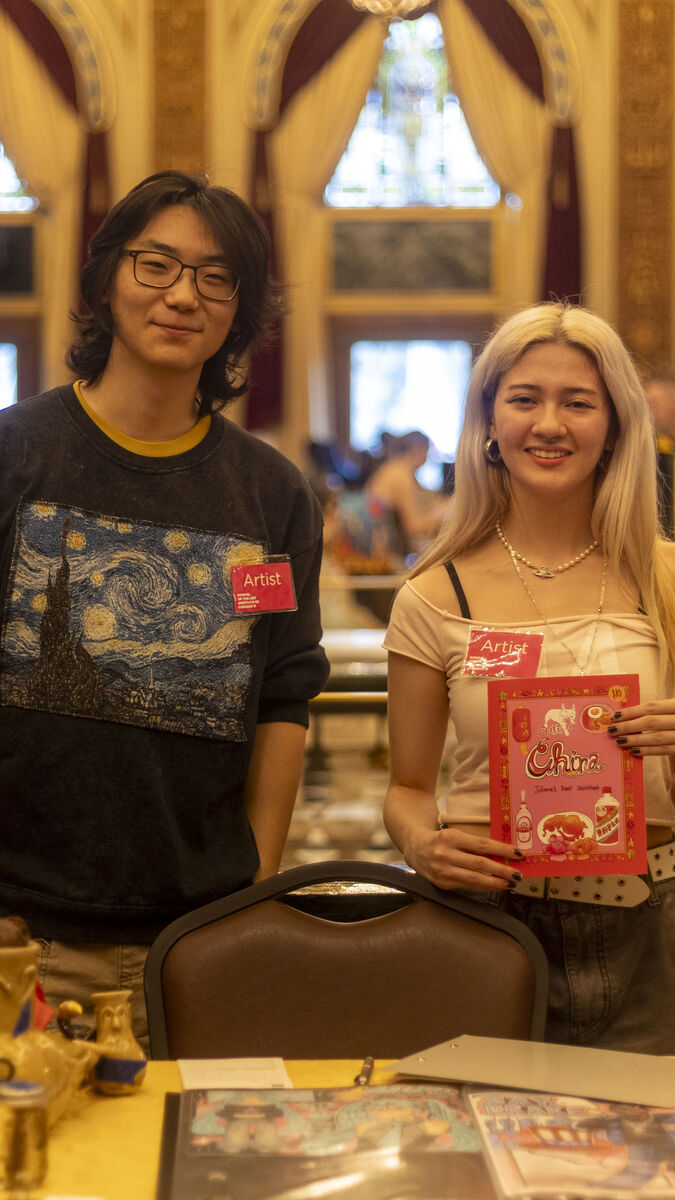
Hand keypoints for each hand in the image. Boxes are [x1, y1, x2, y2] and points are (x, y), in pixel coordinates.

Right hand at [404, 821, 523, 891]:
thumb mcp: (455, 835)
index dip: (501, 850)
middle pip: (480, 864)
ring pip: (474, 879)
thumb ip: (475, 845)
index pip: (482, 845)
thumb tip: (502, 855)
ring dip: (495, 883)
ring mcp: (443, 871)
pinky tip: (494, 886)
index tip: (518, 854)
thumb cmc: (441, 839)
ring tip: (510, 883)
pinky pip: (467, 886)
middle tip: (518, 874)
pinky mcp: (442, 883)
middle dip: (502, 870)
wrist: (415, 847)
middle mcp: (445, 854)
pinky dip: (482, 887)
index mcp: (451, 837)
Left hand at [607, 698, 674, 756]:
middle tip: (612, 730)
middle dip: (629, 726)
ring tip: (620, 741)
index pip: (651, 707)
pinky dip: (649, 751)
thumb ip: (660, 710)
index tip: (615, 716)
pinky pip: (665, 750)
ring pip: (657, 737)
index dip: (632, 712)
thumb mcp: (674, 707)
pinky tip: (634, 751)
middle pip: (651, 722)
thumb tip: (632, 715)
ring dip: (636, 740)